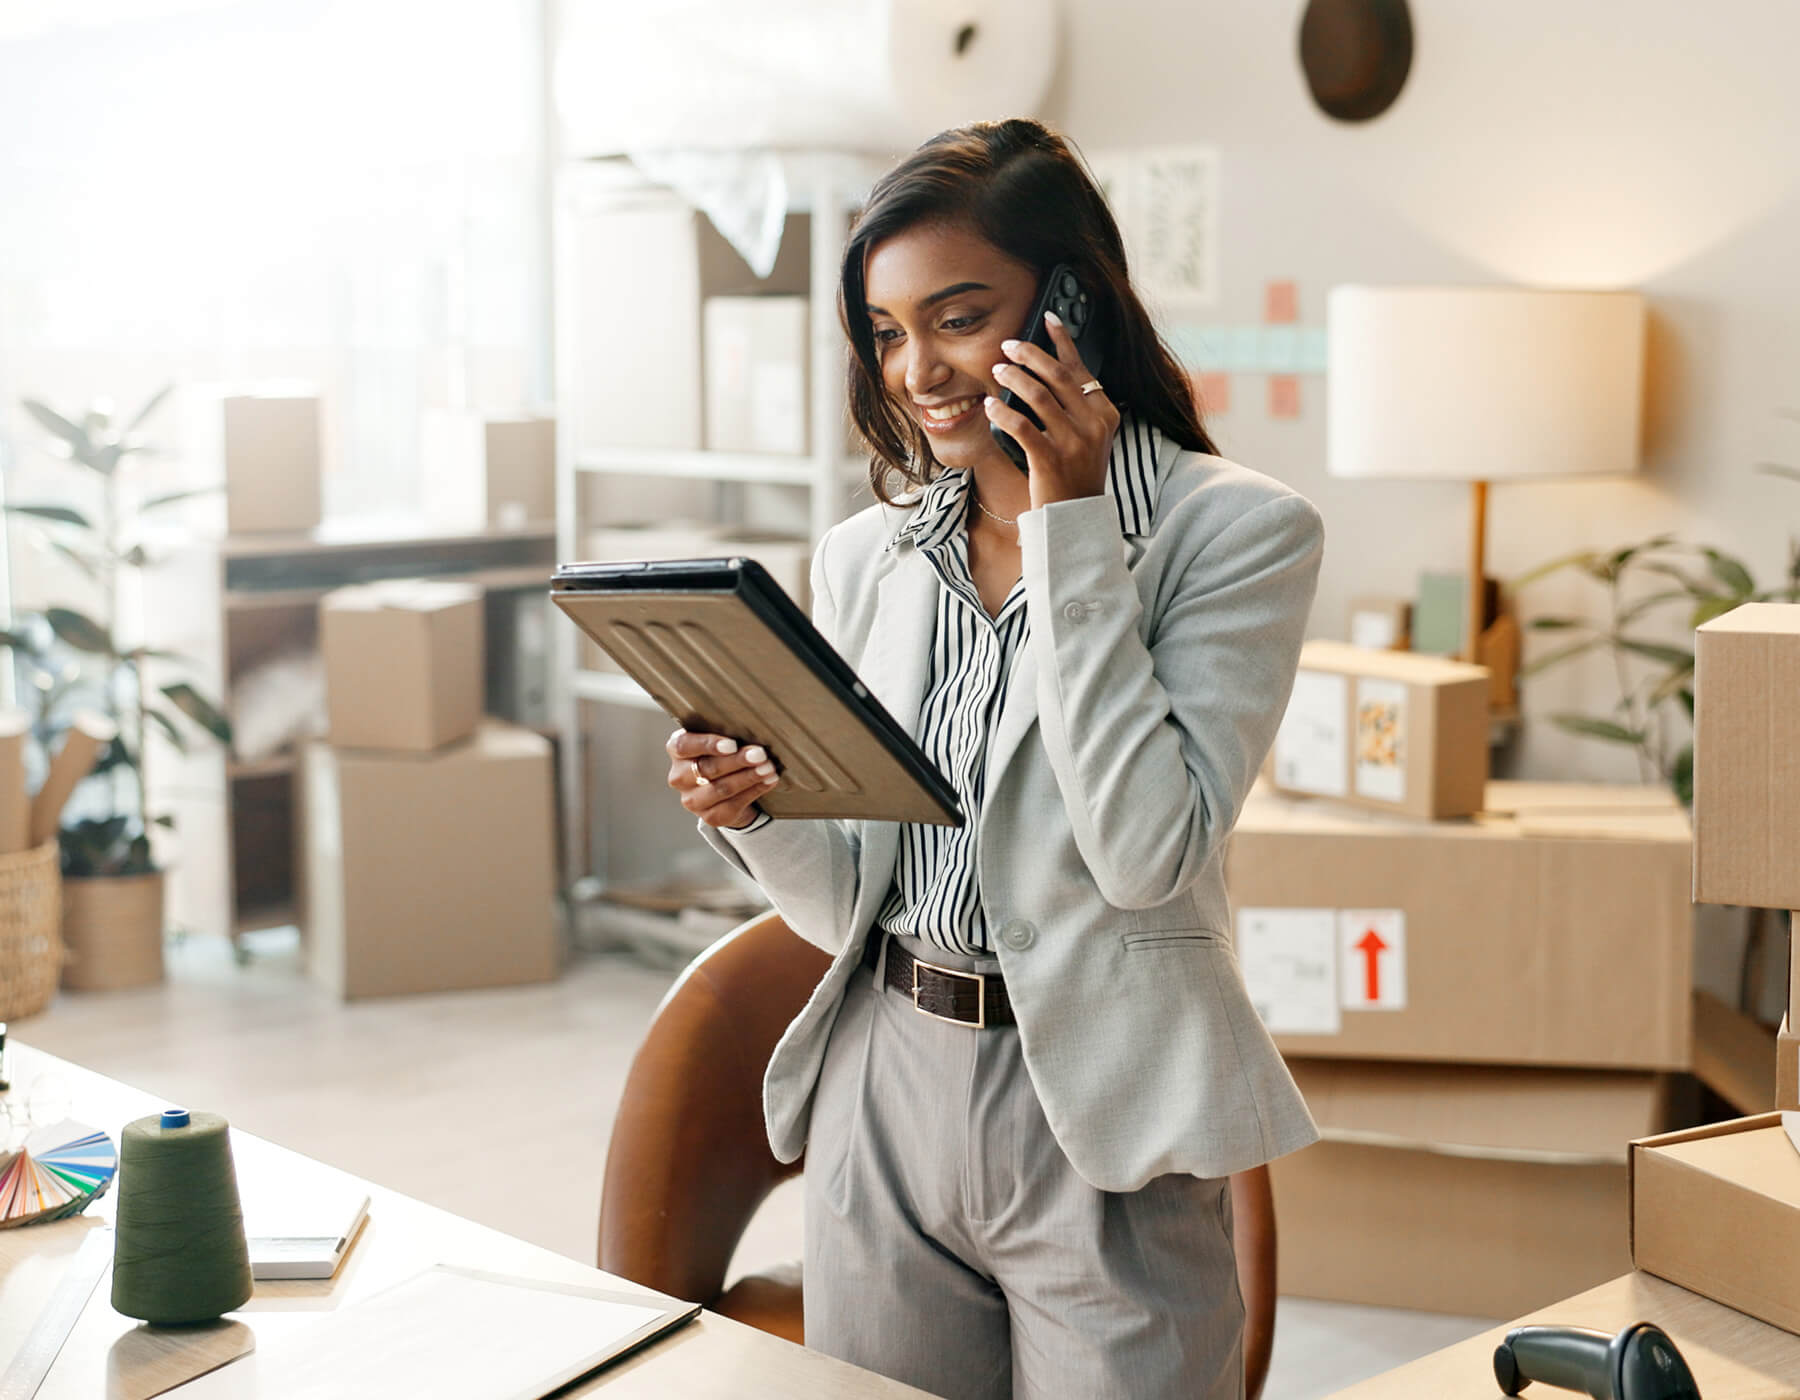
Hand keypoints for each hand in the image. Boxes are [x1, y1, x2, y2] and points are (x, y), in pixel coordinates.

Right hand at [666, 729, 779, 829]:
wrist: (728, 788)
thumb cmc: (724, 753)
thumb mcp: (720, 738)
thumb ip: (726, 732)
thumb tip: (751, 727)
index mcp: (677, 750)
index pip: (684, 746)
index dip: (708, 745)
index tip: (732, 745)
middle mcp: (679, 776)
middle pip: (707, 768)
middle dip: (737, 761)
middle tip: (759, 754)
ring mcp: (692, 799)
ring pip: (722, 788)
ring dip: (749, 777)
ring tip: (768, 768)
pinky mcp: (710, 816)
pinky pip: (733, 804)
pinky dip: (754, 790)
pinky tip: (768, 781)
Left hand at [983, 310, 1119, 509]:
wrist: (1076, 517)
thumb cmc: (1076, 475)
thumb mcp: (1089, 438)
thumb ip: (1076, 408)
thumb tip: (1044, 372)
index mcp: (1104, 414)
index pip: (1081, 369)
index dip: (1062, 340)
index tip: (1047, 318)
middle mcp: (1092, 425)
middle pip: (1057, 376)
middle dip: (1029, 354)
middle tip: (1008, 345)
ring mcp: (1072, 443)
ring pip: (1038, 395)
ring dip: (1013, 377)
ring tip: (998, 370)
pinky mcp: (1049, 459)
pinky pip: (1021, 426)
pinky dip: (1002, 411)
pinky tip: (991, 405)